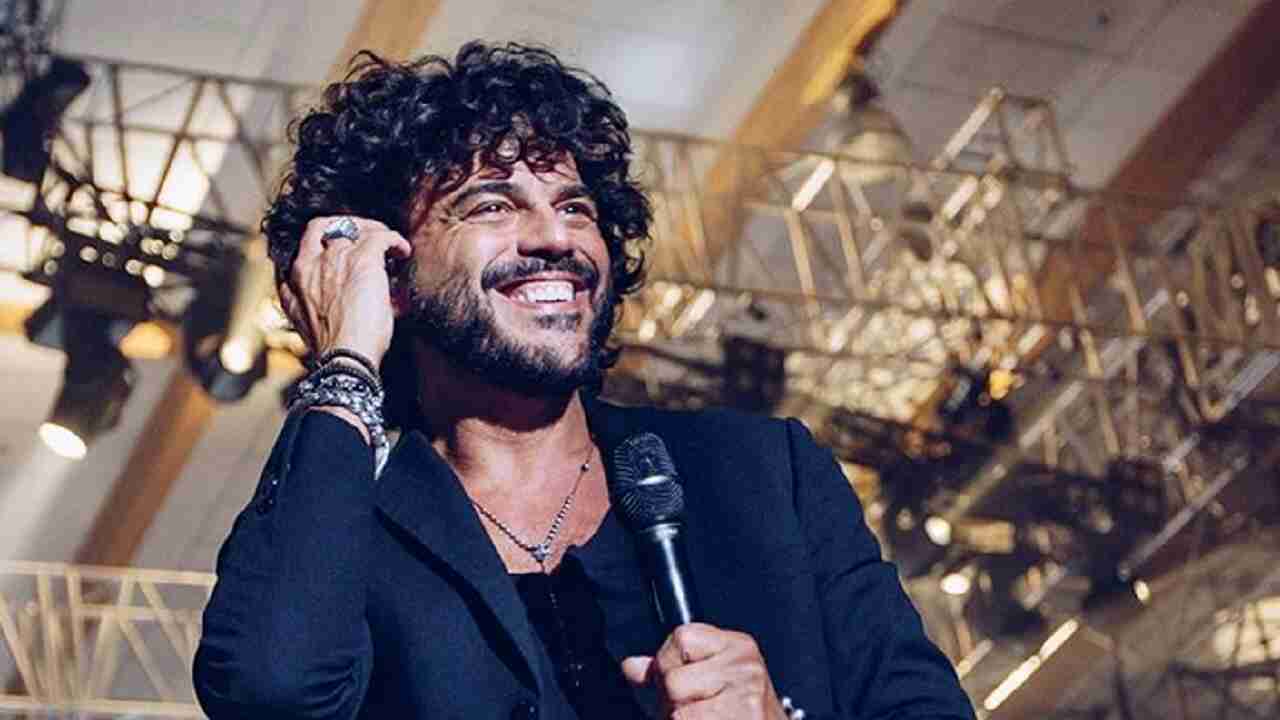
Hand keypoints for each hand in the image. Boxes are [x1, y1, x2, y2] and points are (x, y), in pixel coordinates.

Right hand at [279, 216, 412, 365]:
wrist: (344, 357)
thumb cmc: (332, 348)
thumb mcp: (301, 319)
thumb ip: (301, 299)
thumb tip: (321, 294)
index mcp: (294, 279)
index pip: (304, 244)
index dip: (326, 241)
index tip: (344, 248)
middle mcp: (310, 263)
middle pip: (324, 225)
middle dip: (346, 226)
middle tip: (365, 236)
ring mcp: (335, 258)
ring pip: (354, 227)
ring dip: (373, 232)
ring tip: (389, 244)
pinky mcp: (362, 260)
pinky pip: (380, 237)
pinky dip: (394, 240)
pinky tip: (403, 251)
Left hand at [622, 623, 785, 719]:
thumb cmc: (736, 712)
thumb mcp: (705, 680)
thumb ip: (666, 670)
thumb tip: (630, 666)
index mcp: (735, 645)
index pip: (681, 638)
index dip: (669, 666)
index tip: (683, 684)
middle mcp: (744, 666)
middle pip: (673, 681)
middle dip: (673, 703)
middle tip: (695, 711)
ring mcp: (747, 696)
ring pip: (680, 713)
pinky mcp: (747, 718)